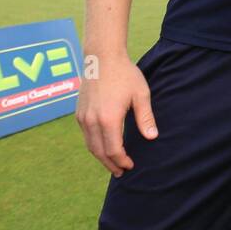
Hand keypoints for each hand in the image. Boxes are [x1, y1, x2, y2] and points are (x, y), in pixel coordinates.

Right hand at [76, 53, 156, 176]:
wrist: (102, 58)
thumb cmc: (124, 74)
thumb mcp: (140, 95)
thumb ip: (145, 118)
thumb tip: (152, 137)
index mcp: (108, 119)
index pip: (113, 150)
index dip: (122, 161)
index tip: (130, 166)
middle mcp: (92, 121)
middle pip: (99, 152)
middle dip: (111, 164)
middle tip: (121, 172)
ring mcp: (83, 117)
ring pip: (90, 145)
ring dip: (101, 157)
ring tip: (112, 163)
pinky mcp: (79, 112)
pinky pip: (85, 135)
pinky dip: (94, 145)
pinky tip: (104, 145)